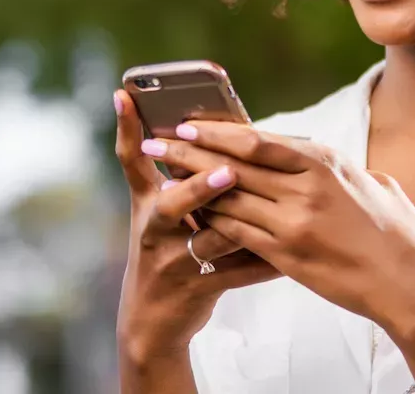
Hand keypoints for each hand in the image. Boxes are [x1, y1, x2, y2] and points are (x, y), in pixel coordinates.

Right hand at [112, 92, 281, 368]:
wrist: (154, 319)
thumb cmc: (167, 248)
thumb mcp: (159, 212)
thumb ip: (179, 175)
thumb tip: (215, 126)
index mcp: (147, 203)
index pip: (132, 160)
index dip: (126, 127)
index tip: (124, 95)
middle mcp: (155, 230)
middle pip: (170, 205)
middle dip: (198, 188)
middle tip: (227, 171)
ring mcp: (175, 262)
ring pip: (210, 240)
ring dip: (239, 224)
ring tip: (267, 208)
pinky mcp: (199, 288)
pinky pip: (238, 274)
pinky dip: (265, 264)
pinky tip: (289, 256)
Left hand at [147, 121, 414, 360]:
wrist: (406, 279)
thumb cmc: (391, 228)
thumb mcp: (365, 180)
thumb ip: (329, 165)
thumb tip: (303, 152)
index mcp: (323, 161)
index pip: (256, 139)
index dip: (215, 131)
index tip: (186, 123)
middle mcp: (306, 187)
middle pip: (233, 164)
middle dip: (189, 152)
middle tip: (156, 142)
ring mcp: (295, 222)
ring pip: (229, 199)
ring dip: (191, 188)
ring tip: (163, 178)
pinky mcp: (288, 255)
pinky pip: (238, 234)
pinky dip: (212, 223)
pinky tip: (192, 217)